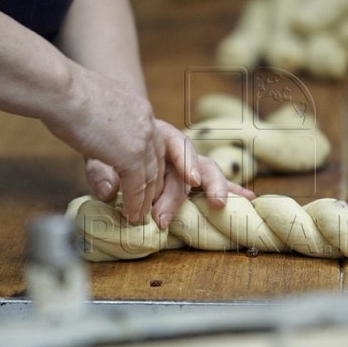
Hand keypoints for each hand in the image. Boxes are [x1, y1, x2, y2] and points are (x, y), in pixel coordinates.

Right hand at [44, 67, 164, 224]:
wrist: (61, 89)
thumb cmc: (64, 92)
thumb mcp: (92, 110)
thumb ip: (102, 130)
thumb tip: (96, 137)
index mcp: (139, 108)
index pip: (154, 143)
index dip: (151, 165)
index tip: (146, 183)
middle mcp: (147, 122)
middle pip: (158, 161)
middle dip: (155, 186)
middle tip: (148, 206)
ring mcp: (142, 139)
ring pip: (151, 177)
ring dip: (145, 200)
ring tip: (138, 216)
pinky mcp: (132, 155)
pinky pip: (138, 187)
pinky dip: (135, 203)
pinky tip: (130, 214)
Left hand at [83, 117, 254, 228]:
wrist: (114, 130)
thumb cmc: (107, 141)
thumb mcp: (98, 152)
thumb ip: (102, 171)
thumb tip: (108, 191)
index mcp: (158, 134)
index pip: (176, 145)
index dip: (185, 163)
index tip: (190, 180)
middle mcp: (176, 149)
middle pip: (191, 165)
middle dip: (188, 189)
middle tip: (169, 216)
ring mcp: (186, 164)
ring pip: (205, 173)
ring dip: (214, 189)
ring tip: (221, 204)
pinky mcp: (190, 179)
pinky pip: (211, 183)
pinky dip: (230, 190)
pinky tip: (249, 199)